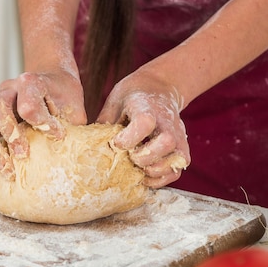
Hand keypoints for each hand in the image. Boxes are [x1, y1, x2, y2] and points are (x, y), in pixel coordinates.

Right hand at [0, 70, 85, 192]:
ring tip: (9, 173)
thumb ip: (73, 123)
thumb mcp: (73, 106)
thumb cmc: (62, 98)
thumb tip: (76, 151)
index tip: (57, 135)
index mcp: (29, 82)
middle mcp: (7, 91)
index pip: (28, 100)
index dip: (42, 120)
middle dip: (9, 133)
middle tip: (23, 154)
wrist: (51, 85)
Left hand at [97, 69, 190, 188]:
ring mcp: (178, 136)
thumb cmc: (132, 97)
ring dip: (154, 170)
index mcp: (147, 107)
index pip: (144, 123)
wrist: (160, 88)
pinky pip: (176, 170)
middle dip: (144, 157)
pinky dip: (162, 178)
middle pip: (166, 142)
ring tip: (138, 170)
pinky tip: (146, 176)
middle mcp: (167, 122)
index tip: (115, 143)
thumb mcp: (115, 102)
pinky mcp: (182, 148)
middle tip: (130, 158)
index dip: (128, 138)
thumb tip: (85, 145)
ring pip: (176, 159)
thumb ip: (105, 123)